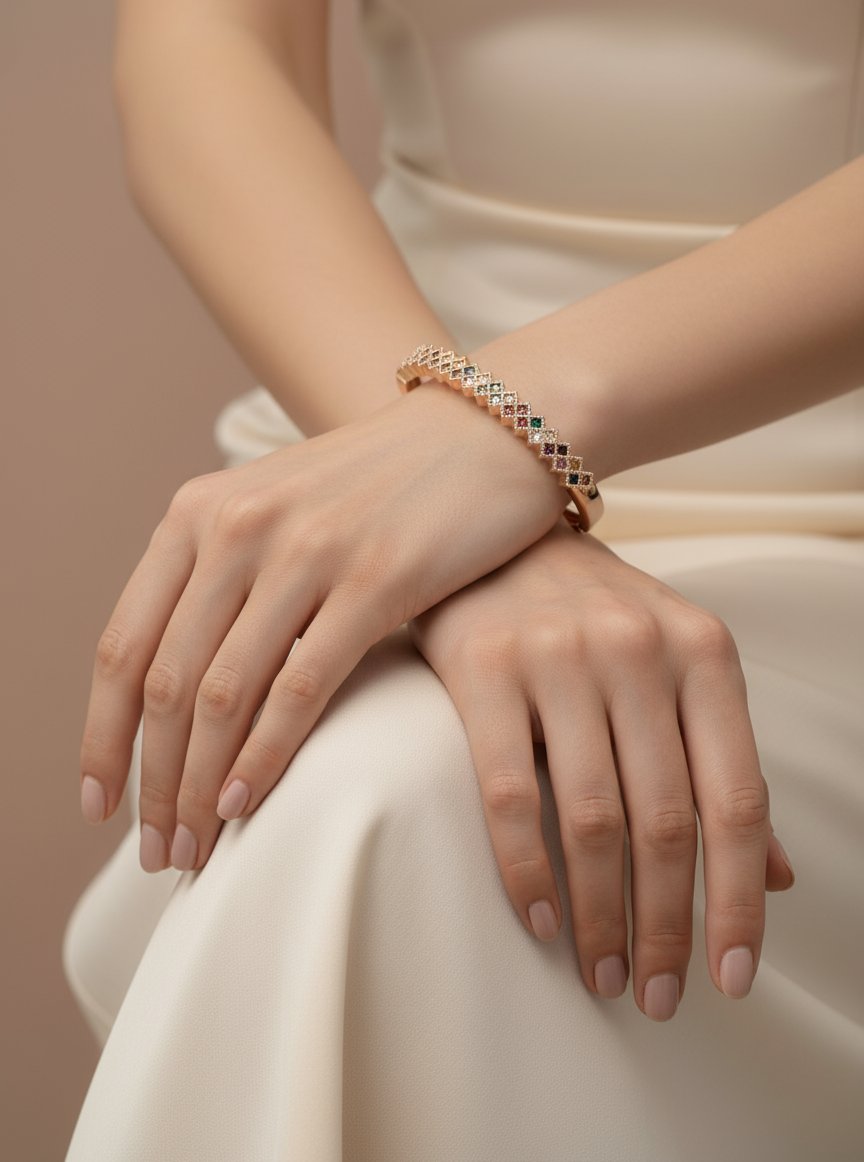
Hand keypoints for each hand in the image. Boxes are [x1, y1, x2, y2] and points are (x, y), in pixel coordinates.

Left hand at [79, 386, 564, 872]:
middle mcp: (239, 525)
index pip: (123, 645)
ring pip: (223, 693)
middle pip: (166, 682)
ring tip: (195, 849)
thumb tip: (175, 691)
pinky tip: (246, 803)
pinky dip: (264, 756)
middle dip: (152, 783)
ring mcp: (306, 549)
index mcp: (200, 512)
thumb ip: (220, 578)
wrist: (483, 434)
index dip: (101, 737)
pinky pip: (300, 688)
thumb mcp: (277, 510)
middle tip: (158, 853)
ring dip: (198, 786)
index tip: (98, 802)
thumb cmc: (380, 488)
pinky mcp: (376, 576)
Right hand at [409, 523, 793, 1019]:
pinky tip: (540, 918)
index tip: (733, 976)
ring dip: (601, 915)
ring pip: (593, 818)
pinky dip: (527, 870)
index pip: (737, 798)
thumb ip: (721, 762)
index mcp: (704, 653)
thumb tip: (775, 875)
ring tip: (601, 971)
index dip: (739, 899)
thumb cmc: (594, 617)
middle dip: (666, 927)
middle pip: (667, 822)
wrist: (499, 541)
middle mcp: (639, 649)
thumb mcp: (676, 671)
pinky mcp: (485, 666)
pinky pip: (509, 794)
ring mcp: (560, 655)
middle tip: (654, 994)